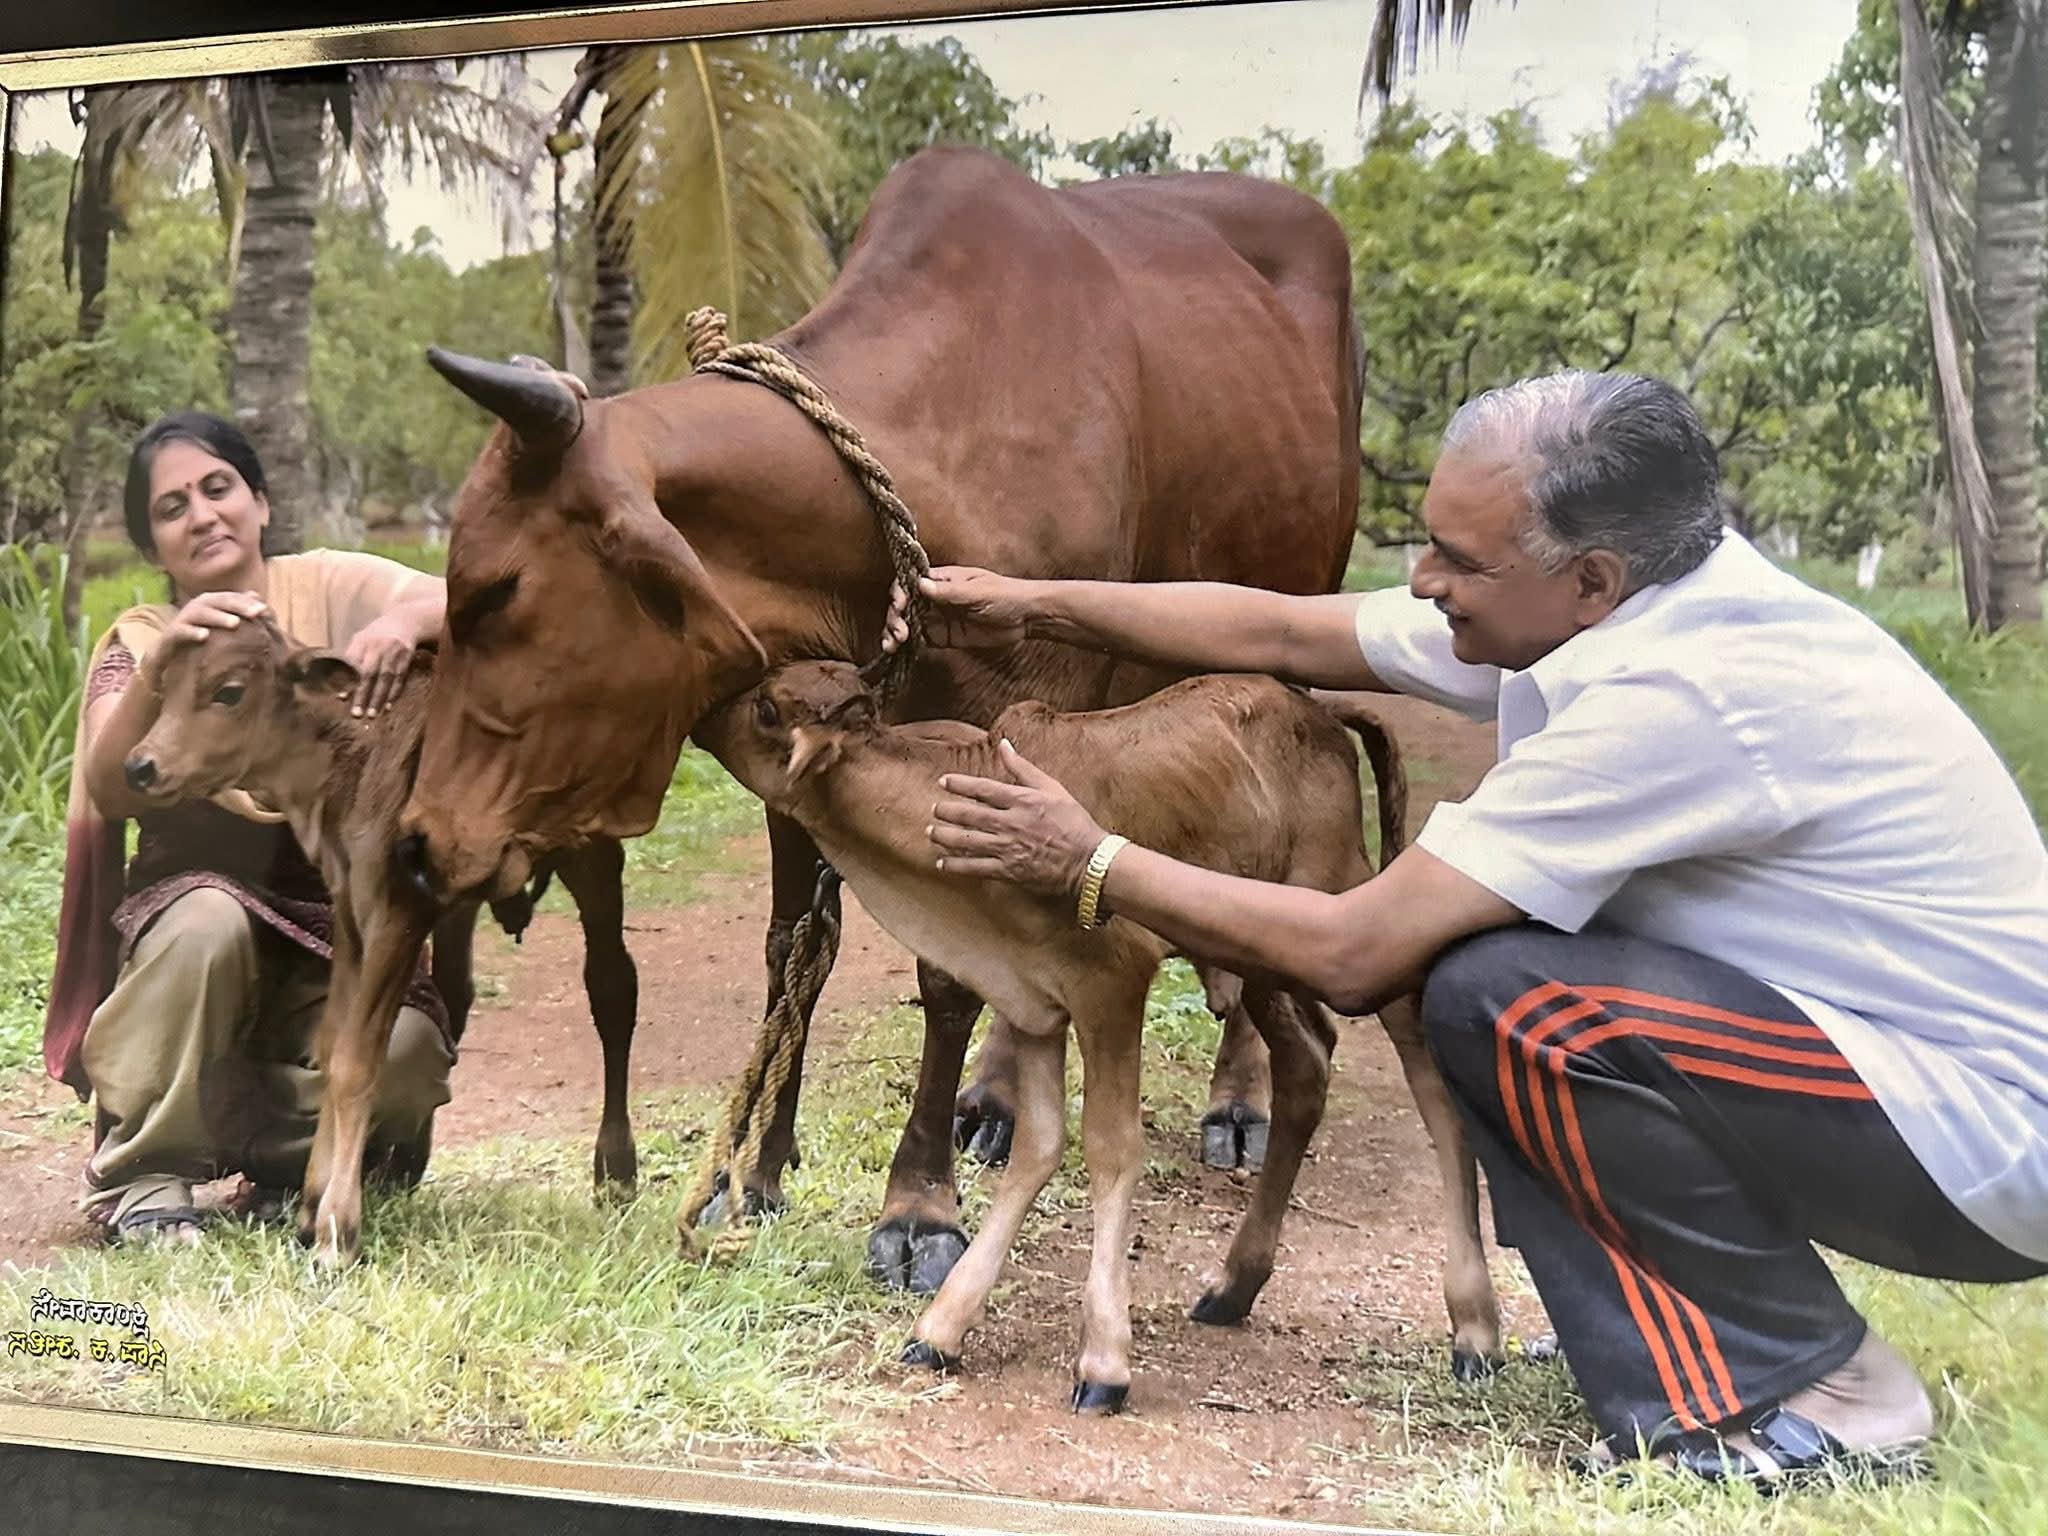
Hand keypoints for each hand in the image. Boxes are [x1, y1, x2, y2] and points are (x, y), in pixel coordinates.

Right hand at [142, 591, 269, 686]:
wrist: (169, 657)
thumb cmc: (202, 641)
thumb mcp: (223, 630)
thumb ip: (240, 616)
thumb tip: (263, 605)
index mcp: (211, 604)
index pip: (231, 599)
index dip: (247, 602)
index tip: (265, 610)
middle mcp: (197, 607)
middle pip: (218, 602)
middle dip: (238, 606)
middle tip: (256, 613)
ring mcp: (183, 619)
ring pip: (201, 613)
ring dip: (218, 617)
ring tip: (234, 623)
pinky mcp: (170, 634)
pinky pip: (180, 631)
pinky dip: (192, 632)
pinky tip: (205, 636)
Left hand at [341, 614, 417, 717]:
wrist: (406, 621)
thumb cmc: (377, 635)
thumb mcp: (361, 639)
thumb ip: (352, 657)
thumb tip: (340, 683)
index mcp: (362, 642)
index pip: (352, 664)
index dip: (347, 681)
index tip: (342, 698)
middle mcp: (377, 647)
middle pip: (368, 674)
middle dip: (362, 694)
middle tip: (357, 714)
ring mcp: (393, 653)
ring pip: (385, 679)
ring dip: (379, 698)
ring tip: (373, 714)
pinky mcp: (406, 658)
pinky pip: (400, 678)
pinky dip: (394, 693)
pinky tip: (388, 706)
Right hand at [883, 566, 1033, 653]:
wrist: (1027, 618)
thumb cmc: (1006, 595)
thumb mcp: (978, 592)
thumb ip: (949, 592)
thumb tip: (920, 585)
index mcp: (943, 580)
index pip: (910, 583)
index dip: (900, 594)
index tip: (899, 607)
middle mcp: (936, 597)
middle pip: (905, 605)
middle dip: (895, 618)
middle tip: (899, 633)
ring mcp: (939, 617)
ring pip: (908, 623)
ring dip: (895, 632)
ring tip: (891, 646)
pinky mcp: (944, 636)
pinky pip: (920, 639)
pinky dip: (907, 645)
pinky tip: (897, 652)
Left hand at [927, 739, 1108, 898]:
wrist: (1089, 860)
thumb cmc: (1074, 822)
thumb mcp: (1053, 788)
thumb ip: (1023, 768)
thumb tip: (1003, 744)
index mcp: (1021, 800)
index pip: (982, 789)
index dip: (959, 784)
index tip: (943, 782)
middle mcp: (1010, 823)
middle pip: (969, 815)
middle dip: (946, 811)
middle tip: (933, 809)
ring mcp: (1007, 848)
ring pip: (967, 840)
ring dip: (945, 836)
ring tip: (931, 832)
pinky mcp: (1008, 871)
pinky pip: (975, 867)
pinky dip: (956, 865)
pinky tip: (942, 863)